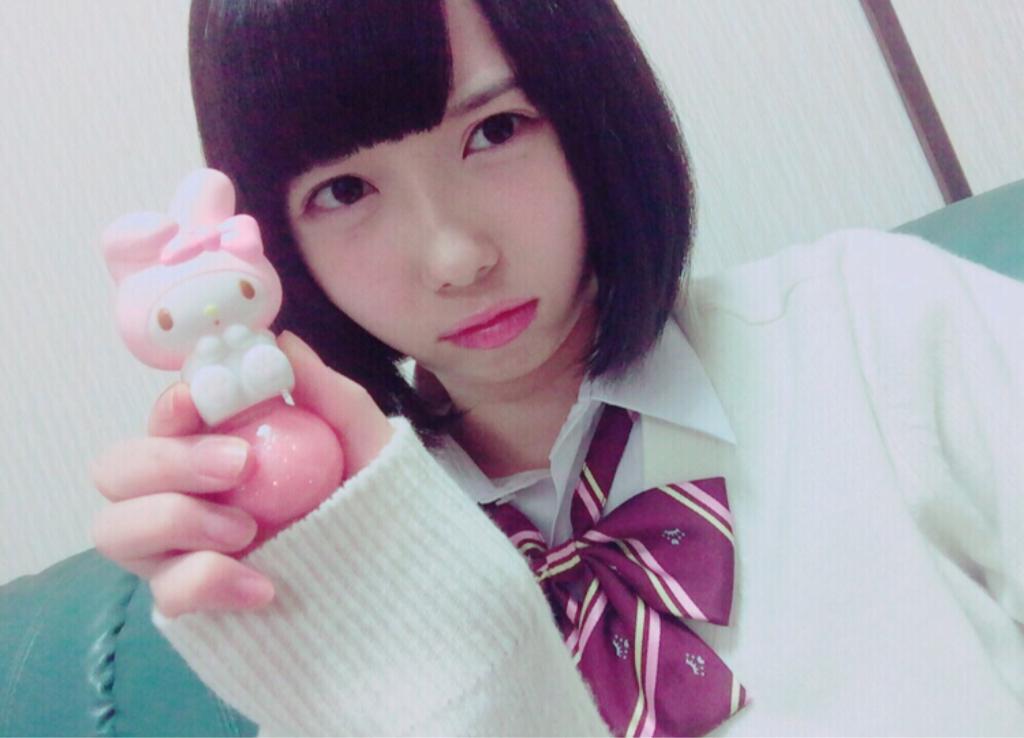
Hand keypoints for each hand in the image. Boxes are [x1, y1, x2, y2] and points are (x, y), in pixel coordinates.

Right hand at [91, 331, 394, 617]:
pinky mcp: (189, 601)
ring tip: (248, 530)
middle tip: (240, 465)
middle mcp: (177, 493)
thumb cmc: (367, 496)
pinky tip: (264, 585)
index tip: (199, 401)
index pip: (160, 420)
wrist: (391, 569)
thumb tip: (282, 343)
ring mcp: (176, 550)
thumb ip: (325, 392)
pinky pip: (166, 595)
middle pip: (114, 470)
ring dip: (177, 520)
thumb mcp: (361, 441)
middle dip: (168, 461)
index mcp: (209, 445)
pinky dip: (210, 582)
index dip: (167, 407)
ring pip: (114, 531)